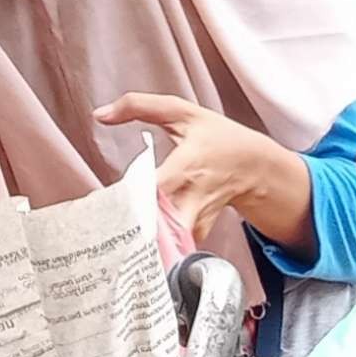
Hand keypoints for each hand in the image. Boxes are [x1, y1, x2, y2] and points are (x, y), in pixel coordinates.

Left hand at [95, 93, 314, 250]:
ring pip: (168, 241)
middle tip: (109, 232)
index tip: (110, 202)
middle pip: (160, 222)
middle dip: (135, 230)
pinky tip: (138, 250)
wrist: (254, 165)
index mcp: (186, 164)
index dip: (133, 196)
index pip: (156, 186)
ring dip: (143, 244)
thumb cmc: (217, 137)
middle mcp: (192, 196)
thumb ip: (139, 106)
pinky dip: (158, 250)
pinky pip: (175, 247)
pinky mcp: (198, 231)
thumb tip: (100, 114)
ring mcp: (196, 217)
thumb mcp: (182, 112)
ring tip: (119, 245)